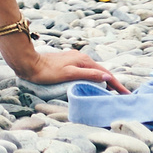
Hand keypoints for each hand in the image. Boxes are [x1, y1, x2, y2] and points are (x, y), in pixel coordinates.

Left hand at [2, 37, 126, 91]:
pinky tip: (93, 83)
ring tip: (110, 91)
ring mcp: (74, 59)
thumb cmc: (46, 71)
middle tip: (121, 95)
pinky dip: (93, 77)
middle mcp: (81, 57)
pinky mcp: (68, 62)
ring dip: (102, 80)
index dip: (116, 84)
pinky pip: (85, 70)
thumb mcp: (69, 74)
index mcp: (83, 60)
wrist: (28, 63)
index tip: (125, 94)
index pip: (105, 73)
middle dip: (112, 82)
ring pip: (93, 70)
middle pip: (101, 71)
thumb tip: (106, 77)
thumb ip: (88, 74)